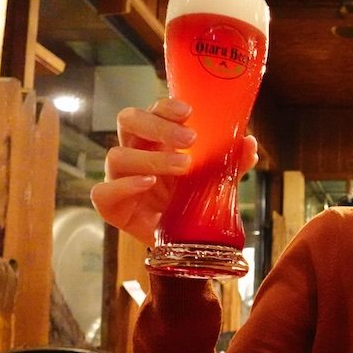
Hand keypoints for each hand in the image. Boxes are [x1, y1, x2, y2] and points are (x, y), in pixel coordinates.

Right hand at [89, 98, 258, 246]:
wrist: (186, 245)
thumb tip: (249, 144)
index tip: (189, 112)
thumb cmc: (194, 203)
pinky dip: (125, 186)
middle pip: (128, 121)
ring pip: (117, 156)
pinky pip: (103, 192)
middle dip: (157, 125)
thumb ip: (231, 164)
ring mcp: (120, 179)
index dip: (166, 107)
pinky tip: (148, 184)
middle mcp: (134, 153)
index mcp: (156, 141)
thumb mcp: (217, 182)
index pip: (152, 111)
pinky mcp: (113, 208)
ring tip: (183, 166)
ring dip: (151, 159)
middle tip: (190, 140)